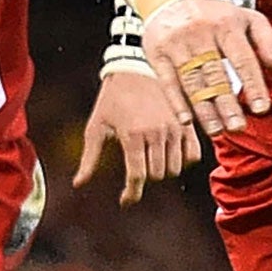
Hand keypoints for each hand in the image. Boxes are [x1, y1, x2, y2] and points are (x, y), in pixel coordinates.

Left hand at [74, 68, 202, 204]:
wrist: (136, 70)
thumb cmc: (111, 99)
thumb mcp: (96, 127)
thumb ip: (89, 158)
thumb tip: (78, 184)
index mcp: (133, 136)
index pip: (137, 177)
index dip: (131, 194)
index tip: (126, 200)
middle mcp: (157, 133)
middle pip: (157, 175)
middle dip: (145, 177)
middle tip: (136, 167)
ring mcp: (175, 128)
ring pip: (175, 168)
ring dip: (162, 170)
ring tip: (150, 158)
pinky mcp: (188, 123)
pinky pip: (193, 155)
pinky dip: (183, 161)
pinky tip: (169, 155)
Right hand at [142, 0, 271, 137]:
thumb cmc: (213, 12)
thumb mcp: (246, 16)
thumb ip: (268, 39)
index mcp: (226, 24)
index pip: (243, 59)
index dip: (253, 85)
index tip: (261, 108)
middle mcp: (200, 34)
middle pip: (215, 75)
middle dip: (227, 104)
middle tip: (237, 127)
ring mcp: (176, 44)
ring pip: (192, 82)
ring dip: (204, 109)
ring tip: (216, 130)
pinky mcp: (156, 53)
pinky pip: (167, 82)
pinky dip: (176, 102)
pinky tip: (186, 120)